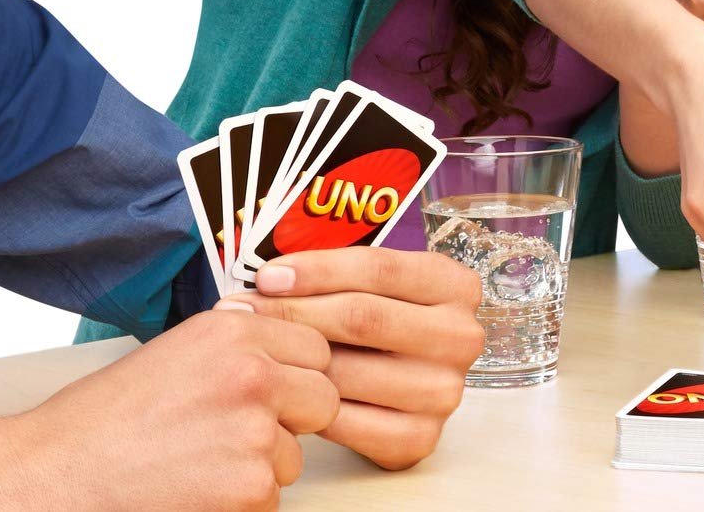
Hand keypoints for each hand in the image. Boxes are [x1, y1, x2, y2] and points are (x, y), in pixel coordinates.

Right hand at [24, 304, 336, 509]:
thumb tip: (282, 341)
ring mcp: (255, 432)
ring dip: (260, 469)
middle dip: (293, 422)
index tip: (274, 393)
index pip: (316, 349)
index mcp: (234, 331)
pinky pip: (271, 500)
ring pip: (296, 456)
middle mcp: (252, 374)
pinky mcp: (250, 487)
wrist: (50, 479)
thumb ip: (237, 344)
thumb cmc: (100, 422)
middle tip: (239, 437)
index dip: (296, 377)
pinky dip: (239, 506)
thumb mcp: (175, 354)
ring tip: (198, 467)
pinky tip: (192, 494)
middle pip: (323, 398)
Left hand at [230, 248, 483, 470]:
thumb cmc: (381, 328)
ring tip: (252, 350)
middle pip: (363, 317)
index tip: (268, 276)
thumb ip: (337, 275)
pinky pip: (346, 419)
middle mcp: (460, 336)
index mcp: (455, 286)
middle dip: (294, 313)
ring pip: (348, 370)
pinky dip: (307, 404)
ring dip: (291, 361)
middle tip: (243, 312)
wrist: (405, 390)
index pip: (379, 268)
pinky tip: (282, 390)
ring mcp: (444, 389)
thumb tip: (265, 277)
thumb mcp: (376, 288)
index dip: (317, 270)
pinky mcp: (421, 436)